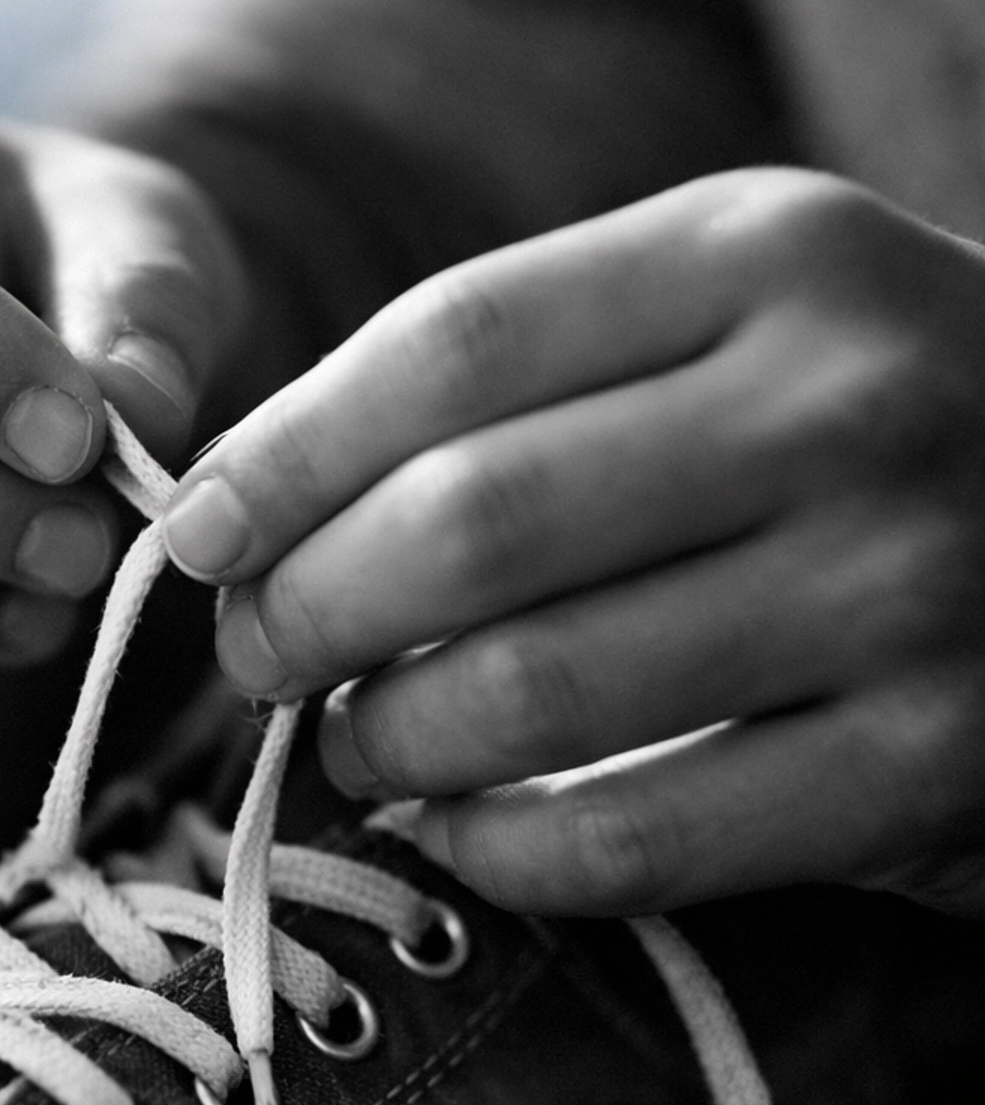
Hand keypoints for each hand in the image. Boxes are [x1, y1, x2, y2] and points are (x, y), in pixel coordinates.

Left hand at [161, 169, 984, 916]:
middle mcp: (846, 401)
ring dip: (385, 737)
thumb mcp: (739, 314)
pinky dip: (500, 851)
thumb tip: (250, 498)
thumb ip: (533, 370)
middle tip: (258, 657)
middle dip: (306, 609)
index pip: (453, 346)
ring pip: (530, 690)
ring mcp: (902, 587)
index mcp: (769, 254)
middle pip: (468, 520)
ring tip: (356, 740)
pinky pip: (634, 839)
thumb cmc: (869, 418)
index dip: (285, 453)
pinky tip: (459, 830)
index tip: (193, 531)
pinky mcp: (931, 768)